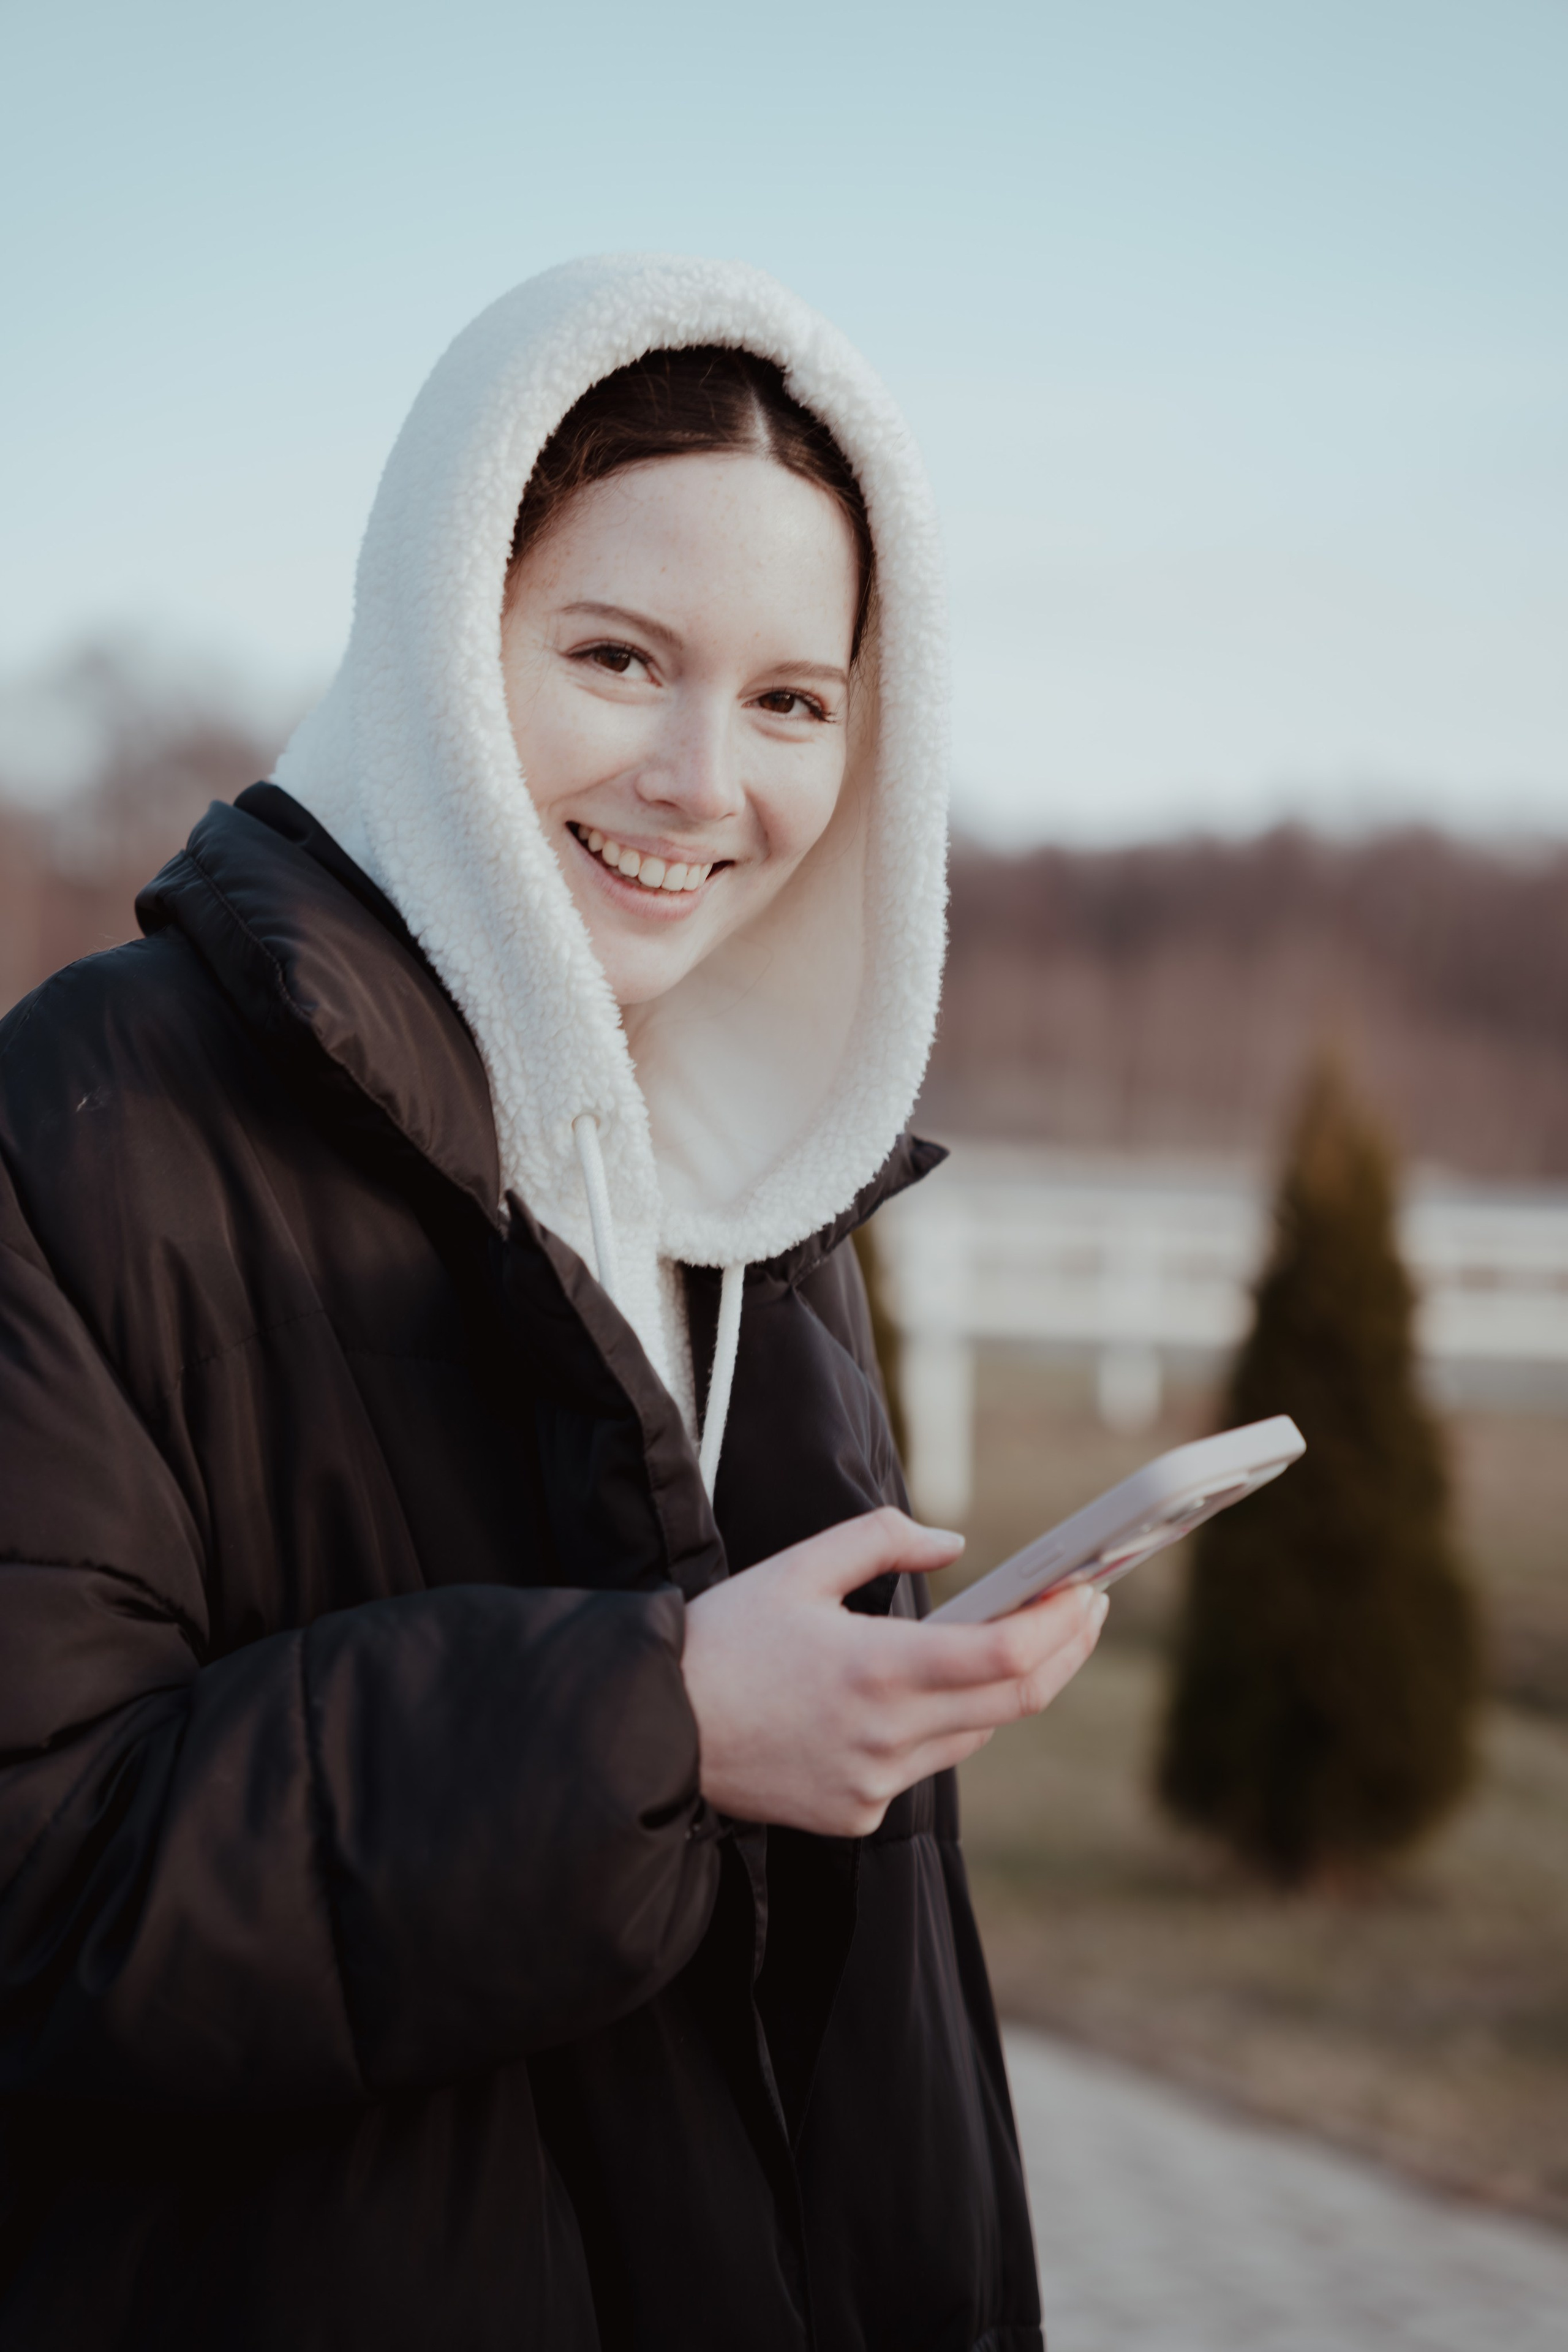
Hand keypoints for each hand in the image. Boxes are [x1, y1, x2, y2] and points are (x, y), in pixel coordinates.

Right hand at [680, 1507, 1108, 1836]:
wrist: (653, 1730)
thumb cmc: (722, 1639)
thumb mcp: (798, 1566)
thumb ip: (882, 1540)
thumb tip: (953, 1542)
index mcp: (877, 1668)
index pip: (1009, 1657)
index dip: (1062, 1625)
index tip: (1086, 1590)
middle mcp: (886, 1736)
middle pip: (1016, 1701)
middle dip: (1065, 1651)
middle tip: (1087, 1610)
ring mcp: (873, 1784)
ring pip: (974, 1735)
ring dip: (1008, 1688)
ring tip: (1025, 1638)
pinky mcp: (854, 1815)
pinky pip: (921, 1767)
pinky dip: (937, 1725)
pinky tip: (923, 1692)